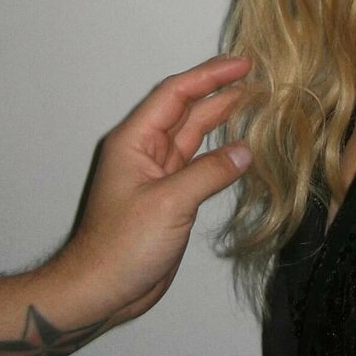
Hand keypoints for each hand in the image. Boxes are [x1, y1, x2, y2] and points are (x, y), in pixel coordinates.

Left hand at [53, 55, 251, 324]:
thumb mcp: (169, 203)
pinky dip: (222, 150)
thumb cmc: (121, 246)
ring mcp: (158, 172)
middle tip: (255, 75)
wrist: (100, 292)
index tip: (242, 63)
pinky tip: (243, 145)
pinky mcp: (171, 195)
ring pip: (194, 132)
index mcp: (135, 140)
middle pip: (187, 108)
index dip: (209, 75)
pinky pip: (200, 161)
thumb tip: (247, 151)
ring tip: (253, 98)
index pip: (176, 94)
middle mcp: (146, 150)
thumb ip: (210, 172)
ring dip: (222, 115)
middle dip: (219, 89)